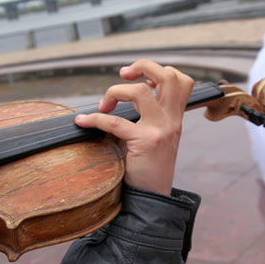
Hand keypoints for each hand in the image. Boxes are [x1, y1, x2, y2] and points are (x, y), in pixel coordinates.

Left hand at [75, 60, 193, 195]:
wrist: (153, 197)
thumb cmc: (149, 167)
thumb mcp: (156, 138)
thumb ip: (146, 118)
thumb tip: (117, 99)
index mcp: (175, 117)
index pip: (182, 81)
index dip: (161, 70)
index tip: (140, 78)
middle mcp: (172, 120)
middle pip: (168, 76)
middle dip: (143, 66)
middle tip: (124, 75)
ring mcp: (161, 129)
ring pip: (141, 91)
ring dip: (116, 90)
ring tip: (105, 104)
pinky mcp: (145, 142)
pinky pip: (115, 122)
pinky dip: (95, 118)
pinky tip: (83, 122)